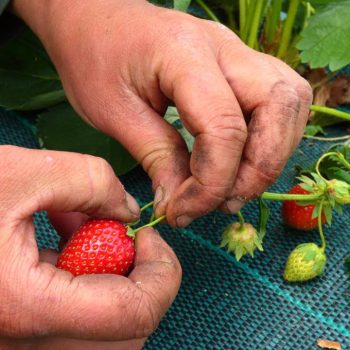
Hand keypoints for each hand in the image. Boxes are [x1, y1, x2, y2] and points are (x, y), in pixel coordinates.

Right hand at [0, 146, 180, 347]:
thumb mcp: (19, 172)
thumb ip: (90, 181)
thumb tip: (128, 211)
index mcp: (25, 309)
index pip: (135, 315)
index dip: (162, 272)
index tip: (148, 235)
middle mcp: (23, 347)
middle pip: (127, 332)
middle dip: (138, 276)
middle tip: (119, 233)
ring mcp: (20, 346)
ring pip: (105, 332)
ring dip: (112, 278)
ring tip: (85, 230)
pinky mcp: (19, 333)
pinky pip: (75, 323)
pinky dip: (87, 283)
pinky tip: (65, 242)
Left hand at [11, 0, 312, 226]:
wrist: (96, 17)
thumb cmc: (93, 58)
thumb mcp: (113, 114)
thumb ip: (156, 158)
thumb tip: (180, 203)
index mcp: (184, 55)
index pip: (224, 128)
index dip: (212, 183)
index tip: (181, 212)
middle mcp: (225, 48)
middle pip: (279, 108)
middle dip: (258, 170)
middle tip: (222, 201)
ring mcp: (238, 52)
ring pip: (290, 103)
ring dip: (271, 155)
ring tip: (232, 186)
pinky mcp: (240, 64)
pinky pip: (278, 101)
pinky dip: (269, 138)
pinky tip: (240, 159)